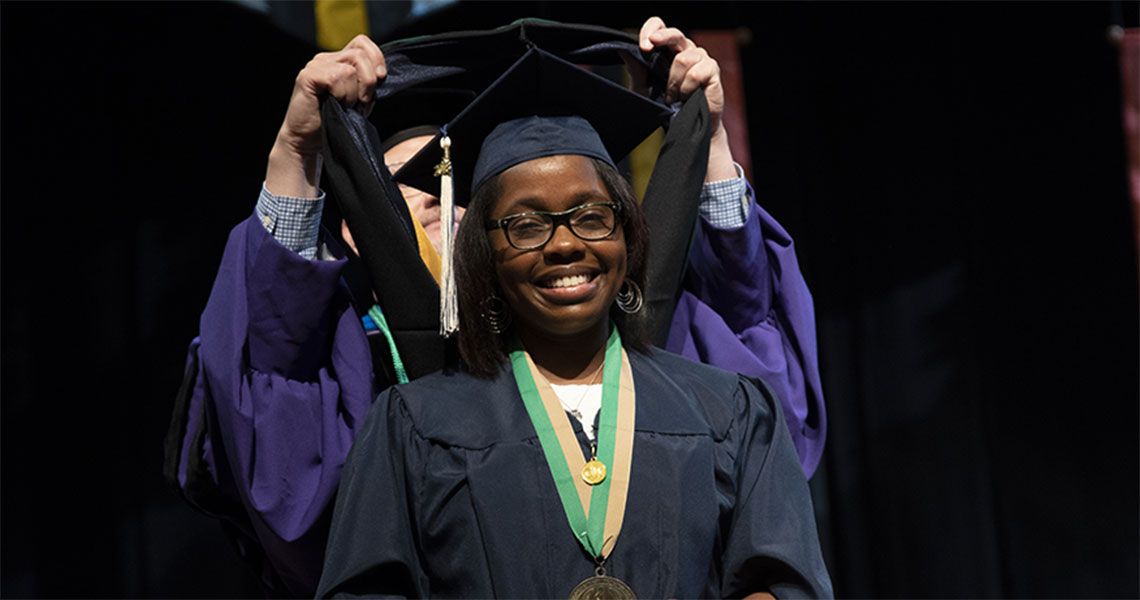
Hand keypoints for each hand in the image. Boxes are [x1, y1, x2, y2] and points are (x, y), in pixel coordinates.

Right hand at [266, 35, 386, 196]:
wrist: (308, 141)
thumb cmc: (334, 122)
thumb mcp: (359, 100)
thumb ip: (368, 83)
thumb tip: (382, 73)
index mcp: (338, 61)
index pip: (363, 43)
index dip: (377, 58)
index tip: (380, 81)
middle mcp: (325, 59)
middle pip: (361, 55)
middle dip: (369, 82)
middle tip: (360, 104)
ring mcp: (315, 66)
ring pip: (351, 68)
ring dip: (354, 93)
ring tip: (345, 106)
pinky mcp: (307, 76)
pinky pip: (337, 77)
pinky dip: (342, 94)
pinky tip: (334, 104)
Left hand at [638, 17, 723, 134]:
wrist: (687, 126)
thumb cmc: (666, 106)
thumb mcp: (645, 89)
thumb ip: (637, 70)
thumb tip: (624, 50)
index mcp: (668, 49)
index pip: (660, 27)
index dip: (650, 30)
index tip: (643, 47)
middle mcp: (686, 50)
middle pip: (675, 33)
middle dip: (661, 38)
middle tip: (648, 48)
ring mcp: (701, 59)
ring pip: (683, 59)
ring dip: (673, 82)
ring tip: (672, 97)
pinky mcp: (712, 71)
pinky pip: (695, 74)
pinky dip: (686, 89)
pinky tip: (686, 98)